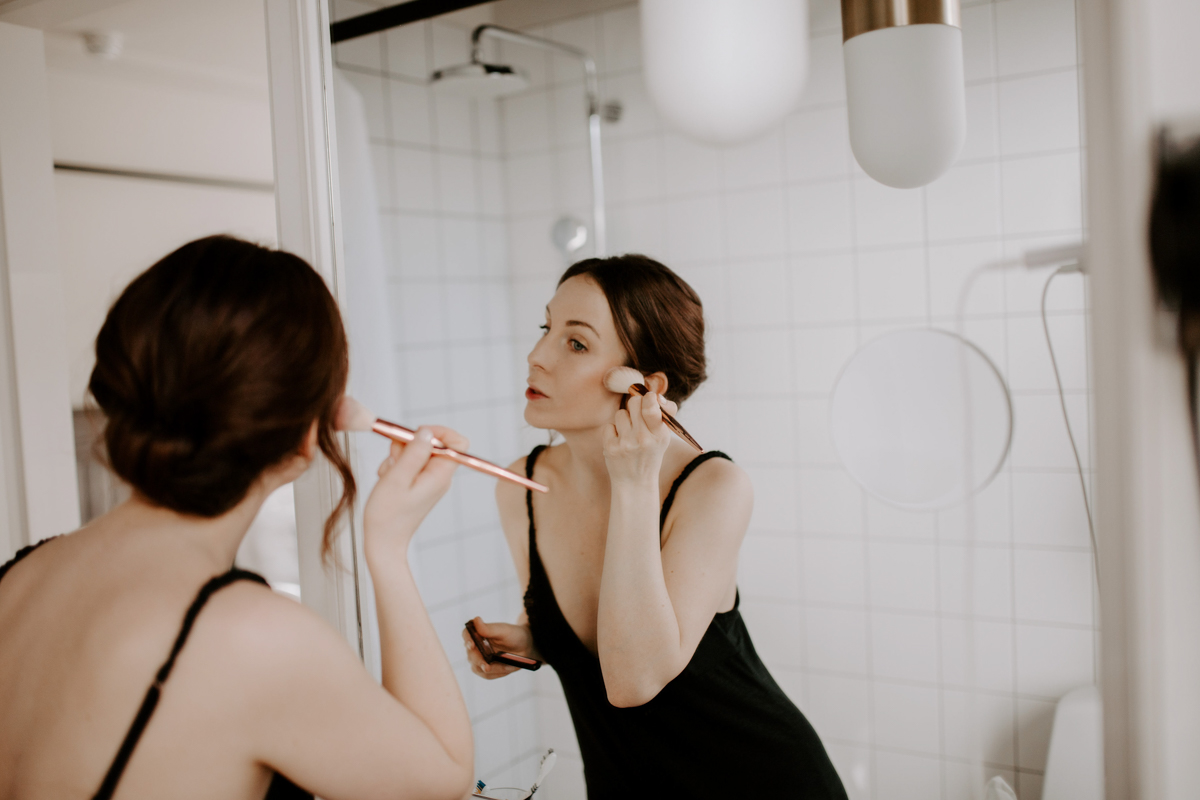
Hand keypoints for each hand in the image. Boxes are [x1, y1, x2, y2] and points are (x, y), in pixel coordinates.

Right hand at [363, 426, 467, 563]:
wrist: (383, 542)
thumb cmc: (388, 515)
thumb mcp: (398, 478)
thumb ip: (414, 453)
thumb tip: (427, 432)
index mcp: (441, 475)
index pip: (458, 442)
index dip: (439, 432)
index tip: (416, 434)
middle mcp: (439, 476)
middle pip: (432, 444)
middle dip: (409, 445)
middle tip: (394, 461)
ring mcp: (429, 481)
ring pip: (417, 453)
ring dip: (398, 457)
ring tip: (388, 476)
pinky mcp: (418, 484)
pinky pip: (409, 464)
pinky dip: (396, 467)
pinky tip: (388, 481)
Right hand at [462, 617, 536, 678]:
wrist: (525, 647)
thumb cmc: (514, 635)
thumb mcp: (504, 631)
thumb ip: (490, 629)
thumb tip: (476, 620)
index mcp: (478, 633)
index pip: (466, 634)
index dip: (467, 639)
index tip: (472, 645)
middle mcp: (475, 646)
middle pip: (471, 655)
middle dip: (479, 662)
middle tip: (487, 667)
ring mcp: (479, 659)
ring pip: (477, 668)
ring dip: (491, 670)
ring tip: (507, 667)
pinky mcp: (485, 669)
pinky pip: (487, 675)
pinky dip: (498, 673)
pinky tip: (508, 668)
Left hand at [603, 391, 674, 484]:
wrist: (635, 483)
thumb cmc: (650, 455)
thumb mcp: (663, 438)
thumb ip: (664, 415)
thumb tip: (657, 396)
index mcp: (659, 435)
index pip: (651, 407)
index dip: (648, 397)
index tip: (648, 398)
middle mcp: (643, 438)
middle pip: (634, 402)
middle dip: (635, 405)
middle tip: (637, 416)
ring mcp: (626, 443)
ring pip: (620, 413)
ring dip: (624, 421)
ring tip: (629, 434)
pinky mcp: (611, 448)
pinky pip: (609, 426)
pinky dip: (613, 432)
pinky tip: (620, 443)